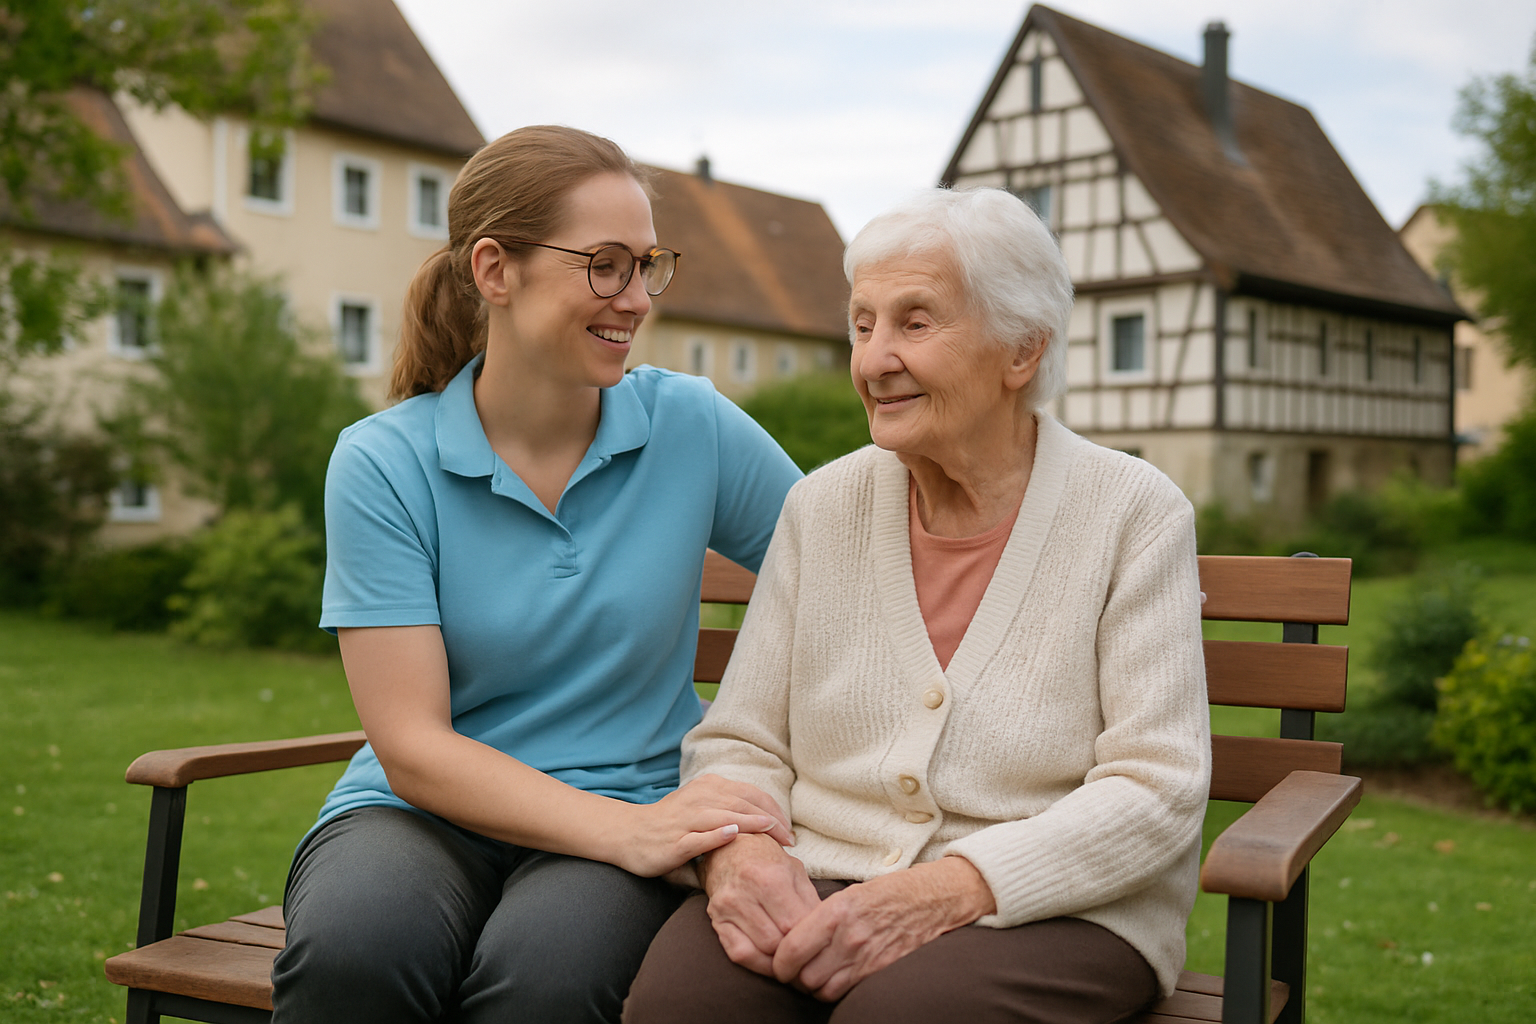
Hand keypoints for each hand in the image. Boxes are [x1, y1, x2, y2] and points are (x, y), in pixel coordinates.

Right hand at [612, 774, 793, 877]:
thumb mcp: (700, 807)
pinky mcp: (675, 841)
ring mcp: (686, 819)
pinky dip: (718, 834)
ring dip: (752, 825)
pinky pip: (700, 837)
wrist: (628, 833)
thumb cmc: (669, 823)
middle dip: (771, 821)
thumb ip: (726, 809)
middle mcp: (700, 798)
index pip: (750, 794)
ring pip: (726, 816)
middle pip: (744, 804)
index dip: (773, 809)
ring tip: (774, 834)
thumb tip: (762, 825)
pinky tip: (734, 834)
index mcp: (709, 787)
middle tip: (790, 839)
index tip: (788, 828)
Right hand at [699, 833, 820, 974]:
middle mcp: (744, 893)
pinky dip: (759, 963)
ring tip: (792, 954)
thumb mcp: (795, 871)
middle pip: (778, 942)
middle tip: (808, 951)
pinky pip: (739, 954)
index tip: (821, 943)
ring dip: (779, 959)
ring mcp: (727, 909)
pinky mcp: (716, 921)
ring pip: (760, 952)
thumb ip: (811, 902)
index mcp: (770, 877)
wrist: (728, 850)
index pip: (795, 925)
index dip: (812, 938)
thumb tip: (827, 933)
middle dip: (796, 950)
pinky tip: (771, 959)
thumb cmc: (767, 860)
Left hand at [772, 856, 994, 1000]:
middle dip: (795, 978)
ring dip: (814, 987)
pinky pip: (846, 992)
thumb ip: (820, 918)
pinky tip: (836, 978)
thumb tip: (792, 939)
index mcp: (836, 912)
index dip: (779, 963)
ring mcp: (867, 958)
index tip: (778, 964)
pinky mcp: (880, 972)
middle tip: (794, 971)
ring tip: (814, 975)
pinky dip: (835, 990)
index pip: (791, 949)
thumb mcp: (848, 894)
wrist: (930, 900)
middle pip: (804, 977)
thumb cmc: (886, 893)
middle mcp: (849, 938)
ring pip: (823, 990)